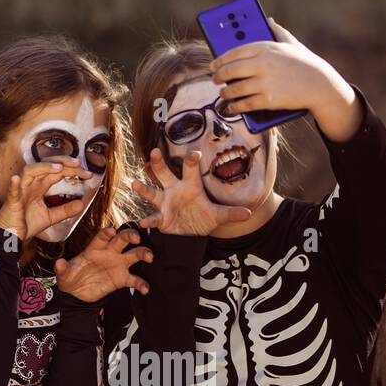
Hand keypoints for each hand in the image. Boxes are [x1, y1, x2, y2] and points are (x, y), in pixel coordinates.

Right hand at [0, 159, 91, 241]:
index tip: (88, 173)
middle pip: (46, 166)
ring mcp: (21, 191)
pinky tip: (16, 178)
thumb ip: (65, 210)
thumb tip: (82, 204)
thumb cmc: (26, 224)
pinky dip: (14, 184)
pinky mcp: (12, 201)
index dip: (72, 170)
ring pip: (30, 172)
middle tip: (79, 164)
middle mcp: (31, 184)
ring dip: (43, 167)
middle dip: (62, 162)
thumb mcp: (50, 217)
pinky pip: (12, 191)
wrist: (11, 236)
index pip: (57, 172)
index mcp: (39, 186)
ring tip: (58, 168)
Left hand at [54, 227, 153, 301]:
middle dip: (130, 236)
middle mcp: (109, 253)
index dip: (107, 233)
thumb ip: (63, 268)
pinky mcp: (122, 279)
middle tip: (136, 237)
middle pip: (122, 240)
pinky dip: (141, 283)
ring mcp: (118, 265)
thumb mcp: (64, 274)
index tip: (111, 231)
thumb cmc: (71, 278)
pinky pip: (134, 279)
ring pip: (134, 255)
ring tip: (149, 257)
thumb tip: (59, 263)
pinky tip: (145, 289)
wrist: (77, 294)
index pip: (102, 237)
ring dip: (143, 253)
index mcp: (95, 249)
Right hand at [133, 149, 252, 235]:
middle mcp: (175, 189)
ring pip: (152, 192)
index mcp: (190, 185)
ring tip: (135, 184)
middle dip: (159, 163)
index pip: (190, 169)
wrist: (190, 233)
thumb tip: (249, 214)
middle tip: (155, 151)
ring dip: (144, 188)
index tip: (194, 153)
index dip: (192, 160)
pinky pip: (152, 217)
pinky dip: (148, 220)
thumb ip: (231, 213)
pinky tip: (144, 223)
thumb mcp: (217, 216)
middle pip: (165, 173)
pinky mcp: (160, 217)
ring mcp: (165, 202)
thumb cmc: (202, 218)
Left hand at [211, 18, 362, 141]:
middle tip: (215, 79)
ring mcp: (265, 83)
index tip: (213, 65)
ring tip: (223, 94)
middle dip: (219, 76)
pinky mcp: (268, 100)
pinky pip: (245, 104)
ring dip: (225, 93)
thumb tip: (268, 19)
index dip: (220, 59)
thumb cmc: (305, 62)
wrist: (320, 84)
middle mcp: (263, 64)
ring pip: (235, 89)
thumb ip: (277, 30)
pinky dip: (235, 107)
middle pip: (231, 70)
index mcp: (265, 47)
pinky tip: (231, 107)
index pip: (235, 52)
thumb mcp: (291, 43)